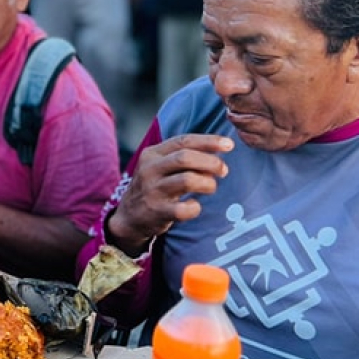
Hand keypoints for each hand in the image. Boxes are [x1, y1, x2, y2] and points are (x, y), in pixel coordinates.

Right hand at [108, 134, 231, 254]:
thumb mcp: (159, 165)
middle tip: (223, 171)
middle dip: (211, 162)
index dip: (209, 141)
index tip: (229, 145)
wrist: (129, 216)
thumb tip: (217, 153)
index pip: (183, 141)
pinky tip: (194, 206)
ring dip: (207, 183)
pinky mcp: (157, 211)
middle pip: (186, 158)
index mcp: (152, 154)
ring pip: (188, 180)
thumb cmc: (154, 187)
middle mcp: (150, 169)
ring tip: (210, 187)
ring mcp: (152, 191)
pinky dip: (195, 207)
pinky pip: (184, 209)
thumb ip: (182, 156)